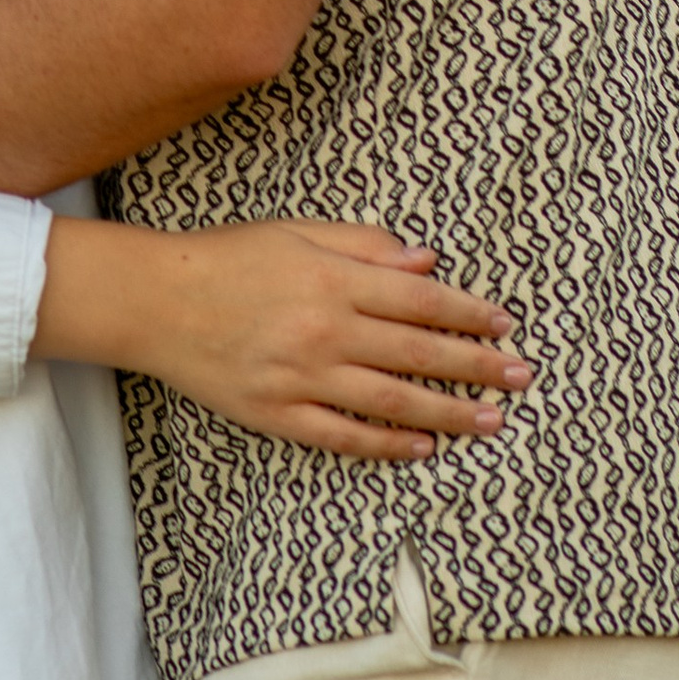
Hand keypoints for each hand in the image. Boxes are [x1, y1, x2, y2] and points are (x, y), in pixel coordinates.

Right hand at [49, 217, 533, 463]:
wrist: (157, 301)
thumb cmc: (229, 258)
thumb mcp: (298, 233)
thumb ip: (364, 245)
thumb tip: (426, 260)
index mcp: (332, 281)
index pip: (420, 300)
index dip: (468, 313)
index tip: (504, 325)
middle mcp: (324, 331)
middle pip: (417, 353)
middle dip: (476, 367)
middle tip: (521, 378)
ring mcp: (301, 378)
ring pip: (391, 402)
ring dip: (448, 413)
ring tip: (489, 422)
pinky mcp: (278, 414)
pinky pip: (344, 436)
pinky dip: (387, 445)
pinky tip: (422, 446)